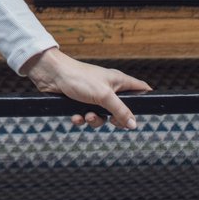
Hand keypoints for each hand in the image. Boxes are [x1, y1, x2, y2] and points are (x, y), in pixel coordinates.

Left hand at [22, 47, 151, 129]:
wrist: (50, 75)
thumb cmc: (78, 78)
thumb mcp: (103, 95)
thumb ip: (120, 110)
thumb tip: (134, 124)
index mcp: (118, 81)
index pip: (141, 89)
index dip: (146, 99)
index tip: (148, 111)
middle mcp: (107, 89)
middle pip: (121, 110)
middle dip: (114, 119)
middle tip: (110, 120)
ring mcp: (93, 96)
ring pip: (102, 116)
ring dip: (94, 120)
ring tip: (87, 115)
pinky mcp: (79, 102)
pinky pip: (85, 116)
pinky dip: (81, 119)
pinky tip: (75, 116)